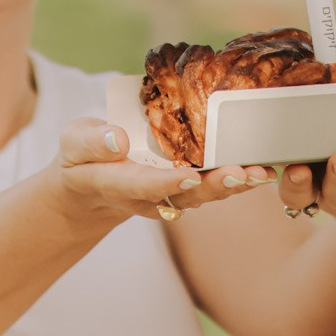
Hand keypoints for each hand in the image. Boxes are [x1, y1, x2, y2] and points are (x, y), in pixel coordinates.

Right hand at [56, 117, 274, 222]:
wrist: (90, 189)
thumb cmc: (81, 159)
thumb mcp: (73, 144)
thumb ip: (91, 142)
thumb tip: (118, 139)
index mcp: (117, 183)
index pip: (143, 185)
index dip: (166, 183)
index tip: (188, 176)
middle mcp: (149, 196)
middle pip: (185, 196)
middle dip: (215, 185)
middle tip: (241, 173)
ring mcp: (170, 197)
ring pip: (205, 195)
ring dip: (235, 185)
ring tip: (262, 173)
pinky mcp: (185, 190)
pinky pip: (213, 188)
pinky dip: (238, 180)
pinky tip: (263, 168)